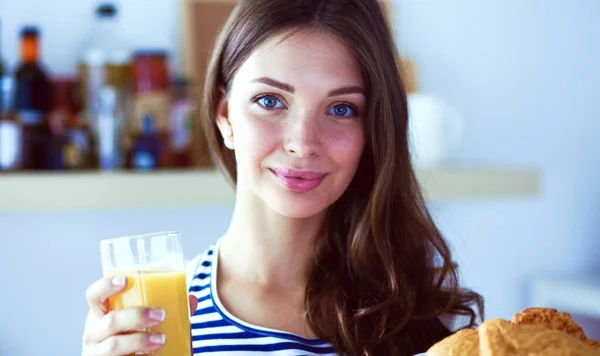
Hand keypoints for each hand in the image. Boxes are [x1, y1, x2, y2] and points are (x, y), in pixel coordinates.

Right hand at [81, 276, 198, 355]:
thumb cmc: (132, 339)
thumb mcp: (142, 323)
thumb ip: (164, 310)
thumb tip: (191, 300)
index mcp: (101, 314)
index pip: (94, 296)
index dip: (105, 286)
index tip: (125, 279)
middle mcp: (93, 333)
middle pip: (110, 321)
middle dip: (137, 316)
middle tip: (161, 315)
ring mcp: (97, 353)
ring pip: (114, 346)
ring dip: (140, 341)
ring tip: (162, 340)